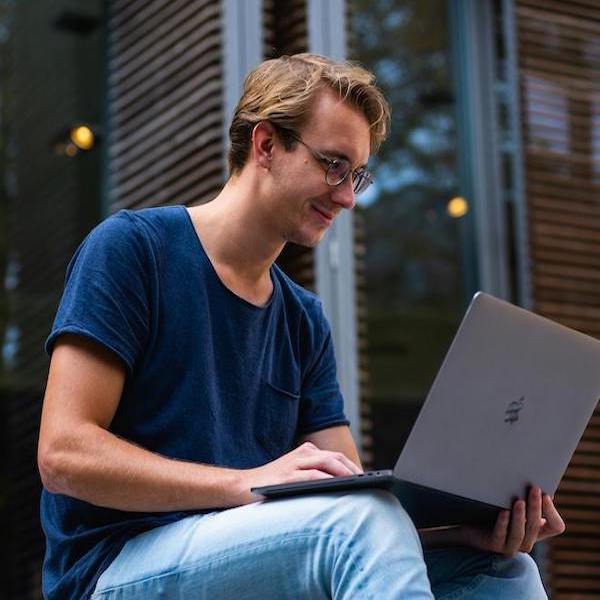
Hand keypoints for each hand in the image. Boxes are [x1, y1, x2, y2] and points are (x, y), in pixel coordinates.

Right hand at [238, 442, 362, 503]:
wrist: (242, 485)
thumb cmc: (272, 484)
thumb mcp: (295, 474)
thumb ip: (314, 473)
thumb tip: (342, 485)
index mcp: (306, 451)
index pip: (335, 457)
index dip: (352, 466)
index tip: (366, 479)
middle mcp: (302, 453)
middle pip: (335, 458)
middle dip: (353, 469)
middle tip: (367, 482)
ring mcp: (294, 463)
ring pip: (327, 463)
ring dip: (344, 473)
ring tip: (358, 483)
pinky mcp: (287, 476)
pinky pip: (312, 475)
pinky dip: (327, 479)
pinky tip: (337, 486)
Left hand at [458, 487, 565, 556]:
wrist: (470, 527)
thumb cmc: (495, 511)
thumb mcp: (514, 504)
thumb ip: (527, 498)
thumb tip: (542, 485)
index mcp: (536, 531)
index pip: (556, 526)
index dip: (552, 511)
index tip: (546, 494)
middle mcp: (527, 541)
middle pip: (535, 526)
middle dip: (535, 507)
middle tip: (534, 488)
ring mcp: (510, 546)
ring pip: (520, 534)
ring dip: (520, 516)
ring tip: (519, 501)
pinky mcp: (493, 546)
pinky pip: (500, 536)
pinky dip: (503, 524)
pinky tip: (503, 512)